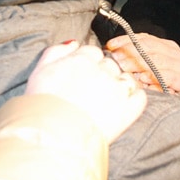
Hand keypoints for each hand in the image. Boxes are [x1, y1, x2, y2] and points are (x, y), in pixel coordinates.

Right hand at [26, 41, 146, 143]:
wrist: (52, 136)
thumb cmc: (41, 107)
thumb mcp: (39, 72)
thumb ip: (56, 51)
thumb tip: (74, 42)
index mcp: (81, 59)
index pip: (93, 53)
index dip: (88, 65)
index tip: (82, 78)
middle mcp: (102, 70)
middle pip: (110, 65)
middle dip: (103, 76)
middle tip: (90, 94)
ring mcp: (117, 89)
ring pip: (126, 79)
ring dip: (119, 87)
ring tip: (104, 104)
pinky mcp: (128, 109)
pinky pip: (140, 97)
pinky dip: (134, 100)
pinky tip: (122, 108)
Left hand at [106, 33, 179, 120]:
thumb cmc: (177, 85)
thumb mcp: (158, 70)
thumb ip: (142, 64)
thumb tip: (118, 61)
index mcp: (167, 47)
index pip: (144, 38)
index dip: (126, 40)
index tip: (110, 45)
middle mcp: (174, 53)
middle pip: (148, 46)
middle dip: (128, 50)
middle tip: (114, 57)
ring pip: (156, 59)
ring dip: (137, 63)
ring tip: (123, 67)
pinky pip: (168, 75)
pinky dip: (154, 76)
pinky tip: (143, 78)